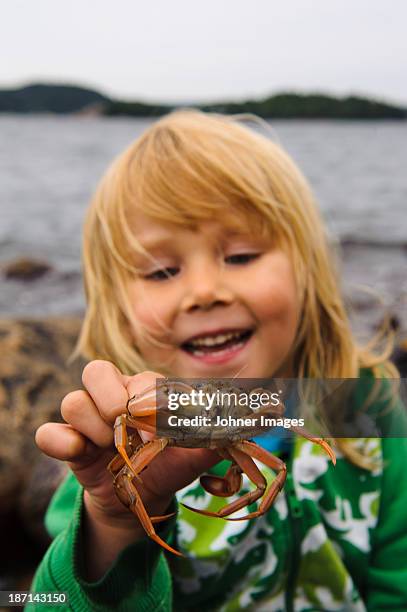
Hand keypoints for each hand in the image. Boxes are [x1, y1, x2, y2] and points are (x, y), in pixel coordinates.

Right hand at [36, 360, 219, 533]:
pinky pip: (47, 433)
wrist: (144, 497)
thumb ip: (216, 434)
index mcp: (145, 389)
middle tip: (127, 428)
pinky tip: (79, 453)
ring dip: (93, 427)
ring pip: (72, 401)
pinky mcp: (68, 443)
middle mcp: (113, 395)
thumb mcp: (197, 452)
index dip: (149, 404)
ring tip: (112, 448)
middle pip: (95, 371)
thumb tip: (247, 422)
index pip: (140, 380)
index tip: (161, 433)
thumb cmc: (172, 463)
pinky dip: (60, 442)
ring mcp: (87, 419)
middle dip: (111, 400)